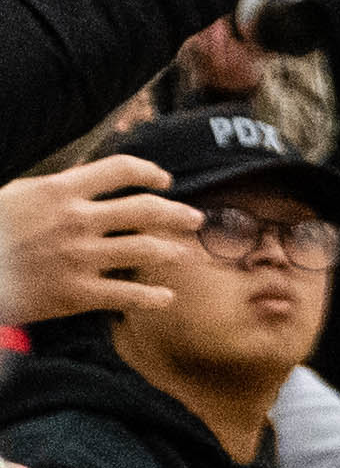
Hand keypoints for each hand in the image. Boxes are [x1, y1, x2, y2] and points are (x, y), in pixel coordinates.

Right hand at [0, 151, 200, 323]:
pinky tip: (166, 298)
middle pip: (146, 209)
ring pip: (145, 249)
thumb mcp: (16, 196)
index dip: (151, 172)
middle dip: (178, 213)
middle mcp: (75, 221)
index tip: (164, 180)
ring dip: (172, 251)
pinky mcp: (75, 294)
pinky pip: (127, 295)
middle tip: (194, 218)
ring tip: (182, 253)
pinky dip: (153, 298)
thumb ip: (54, 189)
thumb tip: (86, 178)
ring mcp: (78, 258)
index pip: (121, 169)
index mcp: (59, 190)